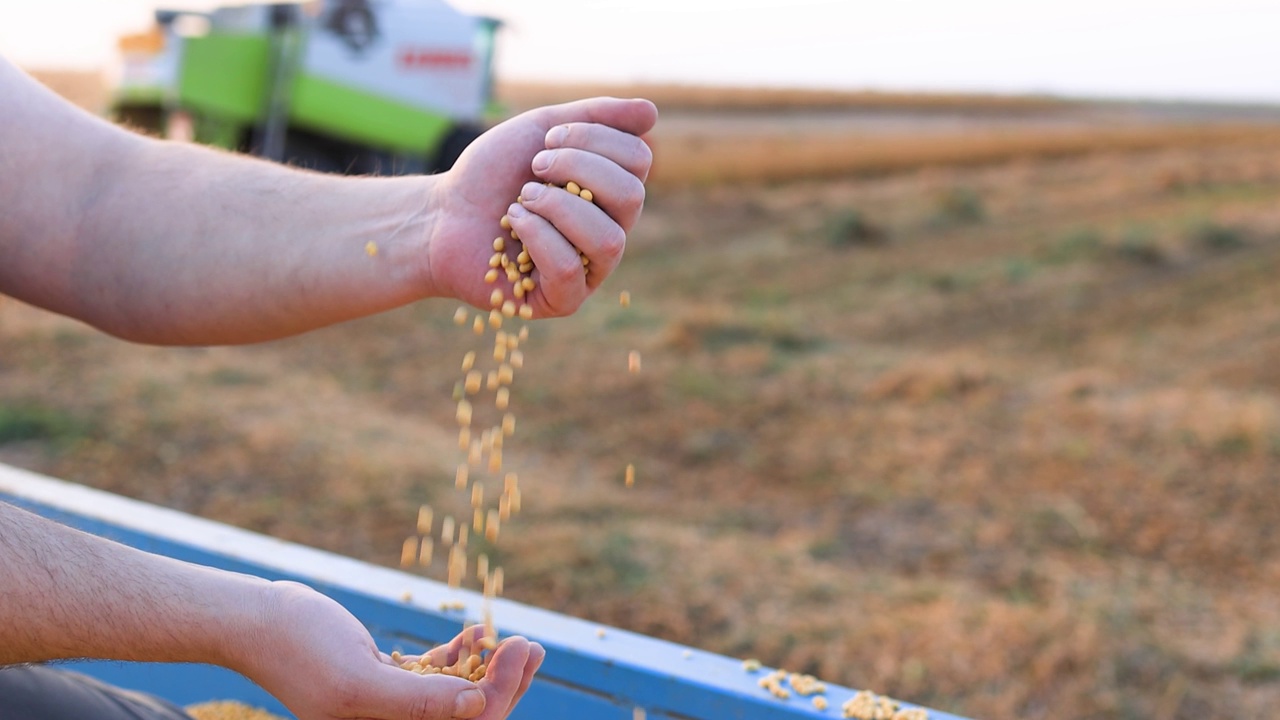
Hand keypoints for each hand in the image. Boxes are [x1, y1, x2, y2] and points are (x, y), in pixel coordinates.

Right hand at [236, 581, 543, 719]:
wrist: (258, 622)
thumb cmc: (299, 649)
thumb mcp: (360, 680)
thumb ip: (419, 701)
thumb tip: (479, 704)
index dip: (501, 696)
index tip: (520, 649)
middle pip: (467, 716)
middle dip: (505, 684)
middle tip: (533, 644)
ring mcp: (391, 707)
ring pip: (456, 696)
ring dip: (490, 669)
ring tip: (519, 638)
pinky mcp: (386, 682)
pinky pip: (435, 678)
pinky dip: (459, 658)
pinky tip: (474, 634)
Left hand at [425, 97, 656, 317]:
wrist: (441, 213)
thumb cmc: (491, 175)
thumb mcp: (541, 129)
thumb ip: (596, 117)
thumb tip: (652, 111)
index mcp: (611, 192)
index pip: (638, 161)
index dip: (594, 139)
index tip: (548, 140)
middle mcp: (610, 230)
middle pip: (632, 197)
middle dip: (577, 169)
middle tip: (535, 168)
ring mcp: (589, 269)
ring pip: (609, 239)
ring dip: (556, 207)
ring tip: (522, 199)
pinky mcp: (562, 300)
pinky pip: (568, 271)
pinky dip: (537, 237)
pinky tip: (513, 225)